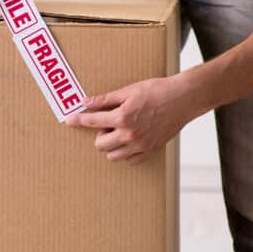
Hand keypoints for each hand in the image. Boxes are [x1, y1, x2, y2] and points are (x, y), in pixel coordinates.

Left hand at [65, 75, 199, 164]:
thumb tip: (86, 102)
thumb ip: (105, 99)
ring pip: (113, 155)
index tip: (70, 120)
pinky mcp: (151, 150)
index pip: (92, 121)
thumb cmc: (157, 91)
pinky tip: (129, 139)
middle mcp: (130, 135)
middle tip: (107, 123)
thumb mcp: (128, 91)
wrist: (182, 99)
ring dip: (111, 144)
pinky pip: (131, 160)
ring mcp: (141, 145)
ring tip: (119, 130)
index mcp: (122, 117)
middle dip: (98, 134)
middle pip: (100, 144)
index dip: (78, 120)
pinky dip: (126, 152)